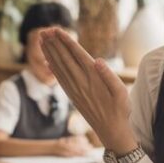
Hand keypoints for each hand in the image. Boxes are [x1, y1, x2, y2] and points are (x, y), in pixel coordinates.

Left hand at [41, 28, 136, 154]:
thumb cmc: (120, 110)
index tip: (56, 31)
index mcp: (93, 78)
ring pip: (59, 67)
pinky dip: (52, 68)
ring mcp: (75, 89)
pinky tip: (47, 60)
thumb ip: (109, 76)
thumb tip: (97, 60)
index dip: (66, 42)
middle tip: (44, 30)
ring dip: (50, 53)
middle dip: (53, 43)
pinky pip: (60, 79)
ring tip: (42, 40)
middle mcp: (81, 82)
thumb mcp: (121, 93)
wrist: (111, 131)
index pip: (76, 55)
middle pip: (64, 58)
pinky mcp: (72, 96)